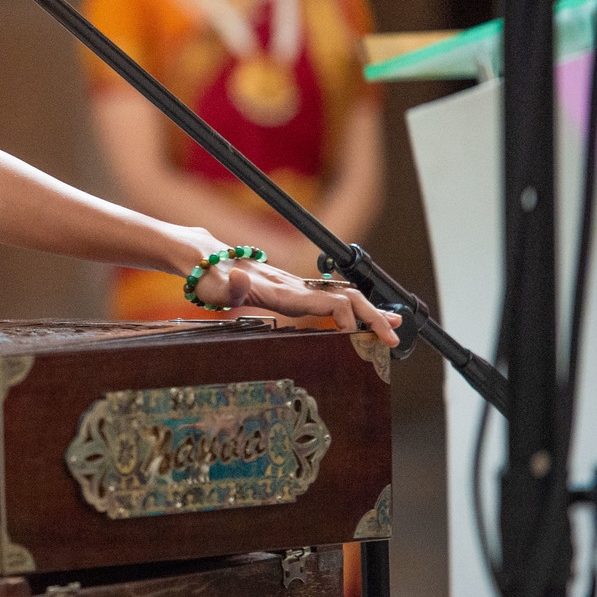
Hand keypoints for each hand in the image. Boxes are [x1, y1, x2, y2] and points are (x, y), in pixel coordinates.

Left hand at [193, 261, 401, 346]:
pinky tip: (362, 319)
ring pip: (341, 295)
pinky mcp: (291, 290)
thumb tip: (242, 278)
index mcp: (282, 290)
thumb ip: (231, 286)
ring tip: (394, 326)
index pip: (329, 302)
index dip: (348, 318)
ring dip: (368, 311)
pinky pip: (329, 298)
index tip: (359, 338)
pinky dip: (352, 308)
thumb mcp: (214, 286)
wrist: (201, 258)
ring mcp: (294, 287)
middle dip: (372, 316)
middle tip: (394, 337)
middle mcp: (294, 286)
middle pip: (344, 297)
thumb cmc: (206, 277)